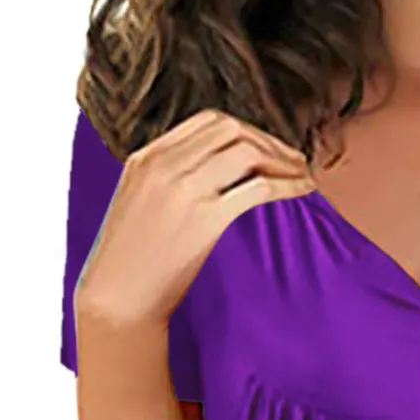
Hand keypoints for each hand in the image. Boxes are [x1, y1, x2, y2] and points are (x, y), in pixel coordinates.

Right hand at [74, 108, 317, 335]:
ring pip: (248, 151)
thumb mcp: (138, 203)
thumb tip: (210, 173)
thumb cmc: (130, 261)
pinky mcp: (205, 218)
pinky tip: (303, 191)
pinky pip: (258, 188)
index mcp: (147, 157)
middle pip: (232, 129)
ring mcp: (185, 189)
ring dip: (283, 160)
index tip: (267, 148)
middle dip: (269, 141)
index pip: (208, 122)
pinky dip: (288, 185)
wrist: (116, 298)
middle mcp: (165, 165)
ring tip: (303, 175)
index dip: (247, 131)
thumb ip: (167, 180)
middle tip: (293, 160)